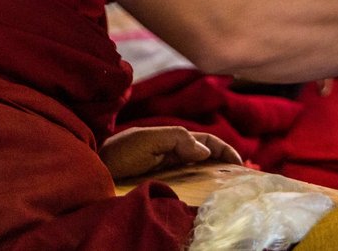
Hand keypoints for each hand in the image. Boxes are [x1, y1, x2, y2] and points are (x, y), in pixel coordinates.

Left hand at [100, 126, 242, 179]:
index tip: (240, 165)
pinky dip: (201, 189)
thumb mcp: (148, 139)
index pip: (208, 143)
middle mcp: (175, 152)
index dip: (225, 151)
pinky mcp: (162, 183)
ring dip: (216, 178)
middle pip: (208, 157)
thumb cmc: (120, 152)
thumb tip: (206, 151)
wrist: (94, 169)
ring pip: (200, 172)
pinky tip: (207, 198)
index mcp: (175, 138)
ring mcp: (169, 169)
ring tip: (230, 189)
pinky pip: (188, 185)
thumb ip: (178, 139)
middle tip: (244, 179)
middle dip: (226, 165)